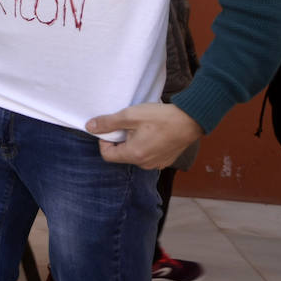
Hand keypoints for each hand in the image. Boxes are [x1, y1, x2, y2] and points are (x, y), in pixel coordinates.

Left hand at [87, 102, 203, 168]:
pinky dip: (145, 145)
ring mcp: (156, 163)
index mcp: (135, 155)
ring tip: (142, 127)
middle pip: (121, 155)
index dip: (104, 141)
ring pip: (134, 155)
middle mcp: (145, 164)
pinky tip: (152, 132)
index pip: (107, 155)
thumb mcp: (130, 115)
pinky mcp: (165, 160)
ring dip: (133, 142)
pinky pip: (147, 155)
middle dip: (120, 140)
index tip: (112, 128)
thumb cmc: (161, 117)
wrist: (191, 120)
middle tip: (129, 124)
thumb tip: (89, 127)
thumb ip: (108, 122)